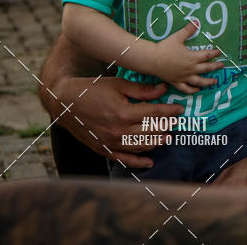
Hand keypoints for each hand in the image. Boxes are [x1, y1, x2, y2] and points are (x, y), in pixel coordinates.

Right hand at [50, 76, 185, 168]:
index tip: (180, 109)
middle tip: (176, 121)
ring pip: (141, 146)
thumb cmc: (93, 90)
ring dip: (157, 142)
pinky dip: (139, 162)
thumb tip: (162, 89)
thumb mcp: (118, 84)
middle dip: (166, 125)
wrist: (66, 103)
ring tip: (168, 136)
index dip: (169, 111)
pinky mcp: (104, 150)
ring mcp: (111, 143)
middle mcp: (119, 131)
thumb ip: (141, 90)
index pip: (154, 113)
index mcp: (123, 112)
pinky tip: (150, 162)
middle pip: (151, 130)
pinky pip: (125, 159)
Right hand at [153, 20, 224, 92]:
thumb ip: (188, 29)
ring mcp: (184, 77)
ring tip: (214, 82)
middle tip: (222, 66)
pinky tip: (197, 90)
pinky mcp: (176, 82)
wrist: (153, 60)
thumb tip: (197, 21)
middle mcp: (190, 69)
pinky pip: (186, 88)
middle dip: (215, 67)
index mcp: (192, 57)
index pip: (207, 55)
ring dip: (208, 82)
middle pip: (206, 68)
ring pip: (199, 81)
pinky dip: (193, 90)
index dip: (214, 53)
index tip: (220, 52)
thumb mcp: (178, 37)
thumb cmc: (166, 47)